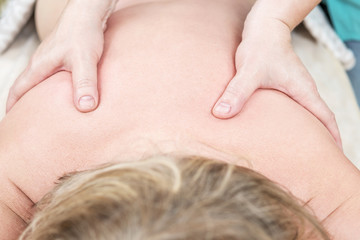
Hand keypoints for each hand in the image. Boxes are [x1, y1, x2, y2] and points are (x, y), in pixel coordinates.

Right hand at [6, 0, 110, 112]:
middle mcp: (41, 63)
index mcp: (39, 66)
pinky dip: (54, 88)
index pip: (18, 90)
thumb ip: (85, 83)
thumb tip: (84, 108)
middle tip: (29, 123)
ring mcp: (51, 59)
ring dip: (40, 96)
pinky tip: (66, 94)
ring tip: (47, 113)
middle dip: (25, 105)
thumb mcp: (85, 60)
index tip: (12, 123)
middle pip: (26, 87)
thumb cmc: (84, 32)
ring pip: (41, 82)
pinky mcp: (63, 56)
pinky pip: (54, 76)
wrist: (90, 11)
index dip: (13, 107)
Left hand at [212, 20, 341, 148]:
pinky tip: (277, 133)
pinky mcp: (282, 88)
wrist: (263, 29)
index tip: (333, 157)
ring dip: (304, 133)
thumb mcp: (249, 71)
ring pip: (304, 116)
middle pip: (317, 122)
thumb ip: (237, 92)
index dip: (332, 139)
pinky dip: (289, 123)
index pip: (325, 119)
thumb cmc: (261, 47)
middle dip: (318, 142)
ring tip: (295, 154)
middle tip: (312, 165)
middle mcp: (302, 92)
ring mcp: (293, 90)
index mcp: (303, 91)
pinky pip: (291, 109)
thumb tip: (221, 114)